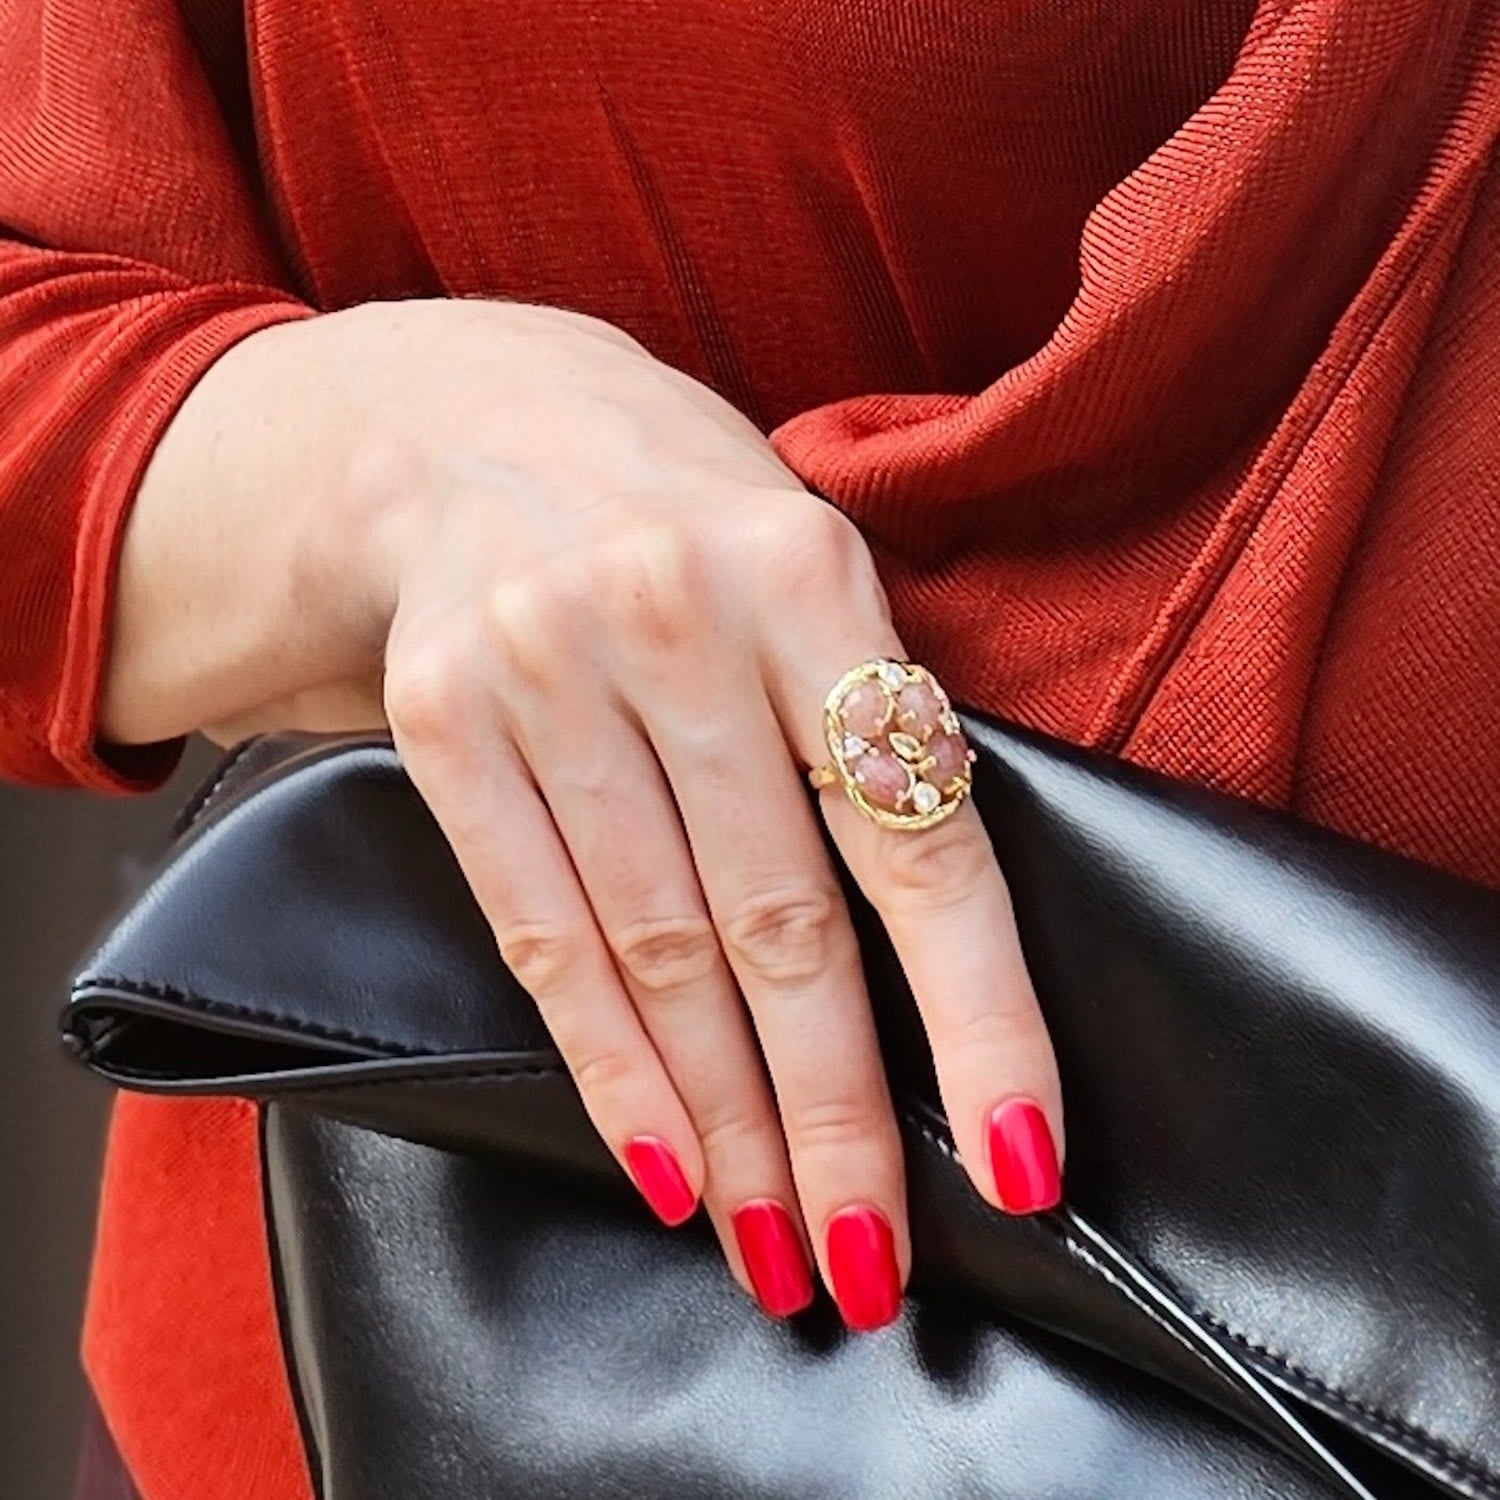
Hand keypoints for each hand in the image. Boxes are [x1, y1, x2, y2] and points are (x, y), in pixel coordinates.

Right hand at [116, 297, 1064, 1327]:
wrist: (468, 422)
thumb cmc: (676, 508)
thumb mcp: (803, 551)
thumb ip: (868, 706)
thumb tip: (943, 932)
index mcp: (808, 572)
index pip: (916, 837)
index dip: (977, 1014)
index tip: (1018, 1160)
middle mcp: (675, 618)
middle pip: (781, 923)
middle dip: (839, 1113)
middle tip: (873, 1255)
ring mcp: (546, 669)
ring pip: (661, 950)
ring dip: (727, 1120)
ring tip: (778, 1242)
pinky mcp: (446, 720)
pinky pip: (538, 932)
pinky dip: (607, 1063)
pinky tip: (661, 1162)